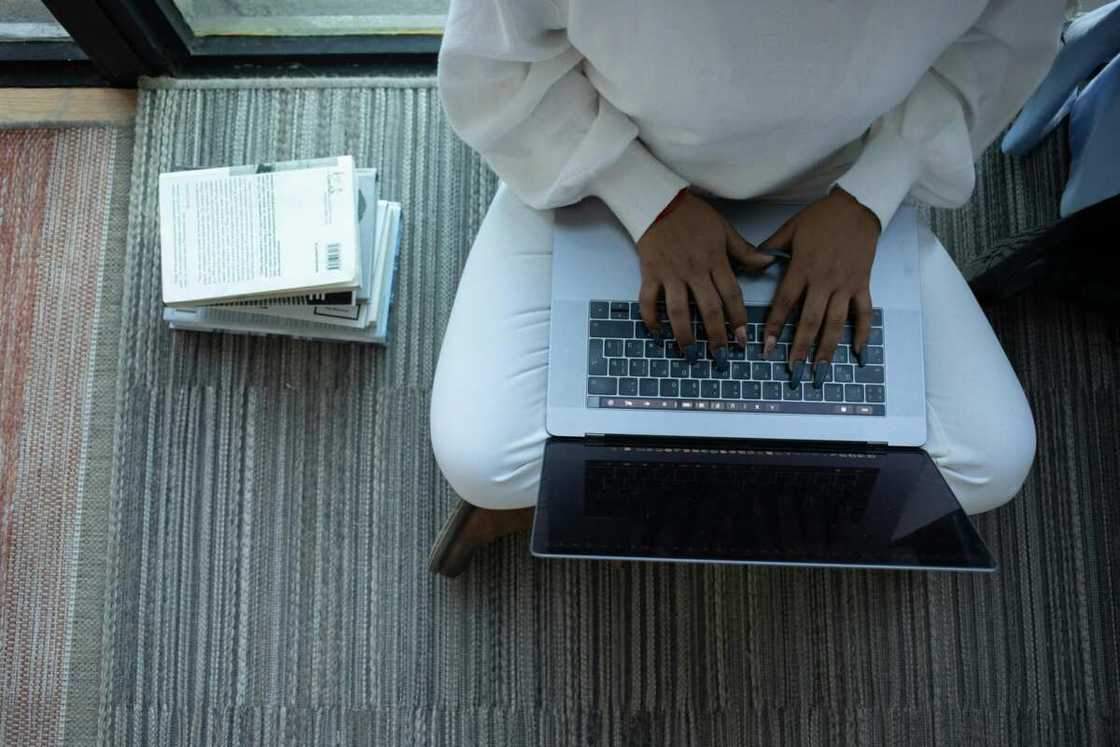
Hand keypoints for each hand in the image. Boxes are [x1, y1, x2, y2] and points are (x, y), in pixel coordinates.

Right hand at [637, 192, 773, 367]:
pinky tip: (657, 335)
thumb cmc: (694, 216)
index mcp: (715, 261)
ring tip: (690, 354)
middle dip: (716, 336)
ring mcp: (670, 274)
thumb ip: (745, 250)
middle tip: (721, 357)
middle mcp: (694, 271)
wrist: (659, 202)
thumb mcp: (724, 229)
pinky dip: (650, 319)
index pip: (731, 295)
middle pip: (708, 309)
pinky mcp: (650, 274)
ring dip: (685, 335)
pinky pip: (648, 301)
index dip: (739, 319)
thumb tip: (769, 263)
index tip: (743, 340)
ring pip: (678, 311)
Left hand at [761, 187, 880, 386]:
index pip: (785, 303)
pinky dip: (863, 332)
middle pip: (810, 320)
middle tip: (792, 370)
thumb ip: (771, 247)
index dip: (774, 327)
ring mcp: (845, 284)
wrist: (857, 207)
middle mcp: (824, 281)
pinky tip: (858, 352)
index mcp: (802, 268)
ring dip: (827, 348)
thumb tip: (753, 261)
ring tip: (820, 370)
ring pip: (836, 322)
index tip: (766, 347)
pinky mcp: (863, 284)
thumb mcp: (790, 228)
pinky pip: (864, 312)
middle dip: (800, 347)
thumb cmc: (821, 217)